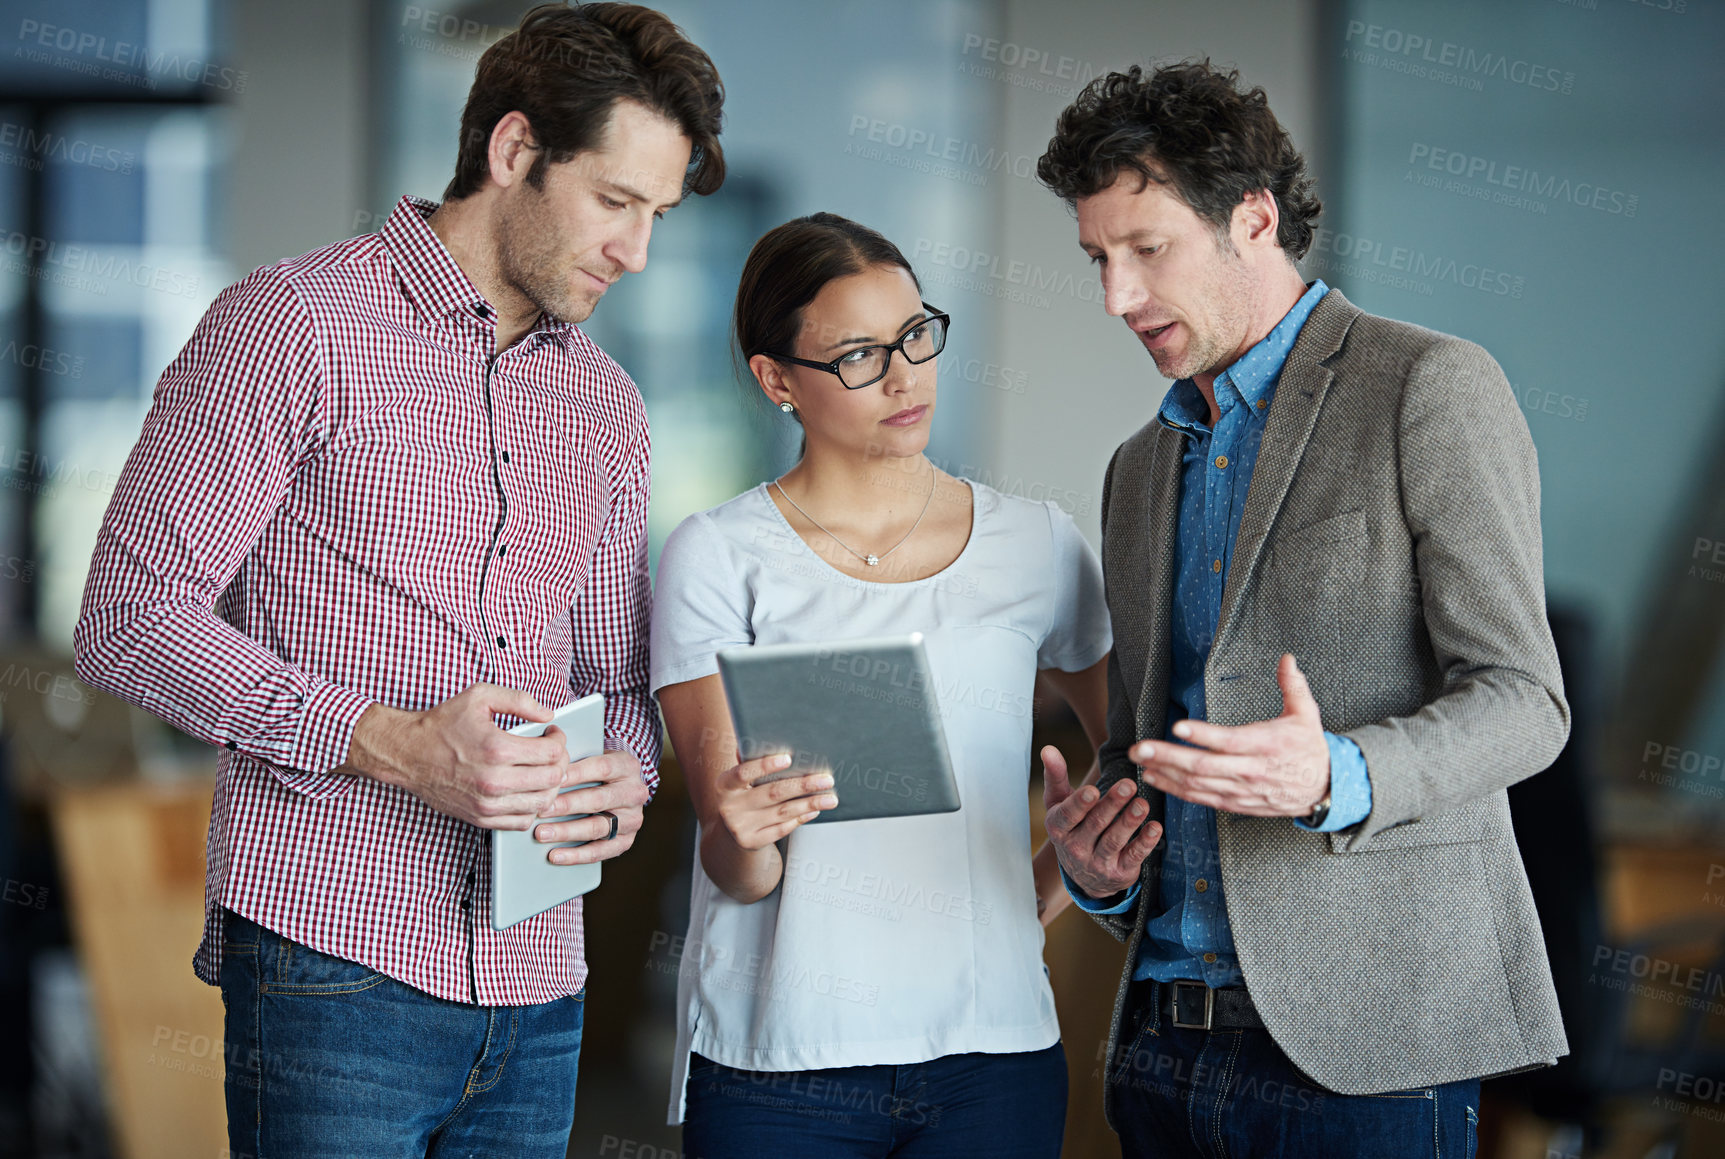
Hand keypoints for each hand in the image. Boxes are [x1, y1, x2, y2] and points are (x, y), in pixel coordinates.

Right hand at [344, 683, 571, 829]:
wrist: (408, 754)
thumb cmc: (443, 724)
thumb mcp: (480, 697)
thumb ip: (519, 700)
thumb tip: (548, 714)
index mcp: (497, 748)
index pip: (553, 753)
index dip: (559, 741)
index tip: (552, 734)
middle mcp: (494, 780)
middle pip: (553, 779)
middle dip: (560, 762)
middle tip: (551, 752)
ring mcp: (488, 803)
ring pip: (542, 803)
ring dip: (550, 786)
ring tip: (541, 770)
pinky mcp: (481, 818)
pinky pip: (523, 821)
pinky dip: (532, 807)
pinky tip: (527, 790)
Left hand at [530, 749, 652, 863]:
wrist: (622, 789)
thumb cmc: (597, 771)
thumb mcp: (593, 756)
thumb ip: (575, 759)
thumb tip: (546, 766)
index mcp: (627, 766)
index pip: (602, 768)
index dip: (576, 774)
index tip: (552, 780)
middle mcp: (635, 793)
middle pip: (598, 800)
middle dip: (566, 806)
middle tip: (540, 810)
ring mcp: (633, 819)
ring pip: (598, 827)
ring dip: (567, 831)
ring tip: (542, 834)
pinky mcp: (626, 840)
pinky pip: (601, 851)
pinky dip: (576, 855)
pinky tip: (556, 855)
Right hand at [713, 753, 837, 850]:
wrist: (730, 830)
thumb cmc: (741, 794)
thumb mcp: (738, 779)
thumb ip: (750, 761)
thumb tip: (771, 739)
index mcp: (724, 785)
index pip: (743, 773)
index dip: (764, 766)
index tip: (788, 758)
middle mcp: (729, 807)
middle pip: (772, 793)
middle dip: (802, 785)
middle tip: (827, 779)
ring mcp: (740, 827)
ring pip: (782, 812)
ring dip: (810, 803)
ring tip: (830, 798)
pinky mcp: (751, 842)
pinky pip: (782, 829)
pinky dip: (801, 818)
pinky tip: (815, 810)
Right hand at [1041, 744, 1162, 900]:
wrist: (1084, 875)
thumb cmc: (1071, 827)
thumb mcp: (1058, 803)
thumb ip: (1055, 776)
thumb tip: (1048, 748)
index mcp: (1059, 828)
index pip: (1068, 815)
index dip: (1080, 804)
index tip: (1093, 790)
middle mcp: (1076, 848)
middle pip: (1095, 824)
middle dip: (1112, 804)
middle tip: (1128, 785)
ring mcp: (1098, 863)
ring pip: (1114, 840)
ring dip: (1129, 822)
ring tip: (1142, 804)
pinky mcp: (1119, 872)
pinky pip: (1133, 857)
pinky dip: (1144, 843)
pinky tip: (1155, 828)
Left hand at [1134, 654, 1329, 816]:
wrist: (1325, 788)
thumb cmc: (1310, 748)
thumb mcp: (1307, 714)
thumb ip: (1293, 685)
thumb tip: (1286, 659)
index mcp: (1267, 745)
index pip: (1230, 741)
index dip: (1203, 736)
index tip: (1178, 727)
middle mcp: (1251, 770)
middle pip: (1204, 766)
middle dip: (1168, 756)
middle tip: (1140, 747)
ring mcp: (1241, 789)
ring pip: (1198, 784)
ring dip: (1165, 773)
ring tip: (1140, 761)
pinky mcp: (1236, 802)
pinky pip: (1202, 798)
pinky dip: (1176, 790)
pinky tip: (1156, 778)